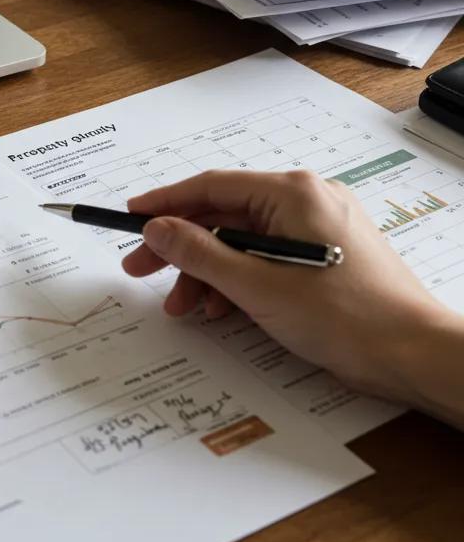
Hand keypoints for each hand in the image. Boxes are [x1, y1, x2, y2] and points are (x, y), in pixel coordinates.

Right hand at [121, 169, 463, 422]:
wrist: (411, 354)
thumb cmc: (346, 316)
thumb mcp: (256, 285)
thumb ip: (199, 252)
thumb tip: (156, 228)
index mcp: (291, 193)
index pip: (211, 187)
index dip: (164, 203)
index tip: (130, 217)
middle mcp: (304, 201)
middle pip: (223, 216)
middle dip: (181, 248)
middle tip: (140, 269)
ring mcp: (315, 229)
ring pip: (241, 242)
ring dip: (207, 273)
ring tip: (186, 307)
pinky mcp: (321, 256)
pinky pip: (264, 258)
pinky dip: (238, 282)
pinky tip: (220, 309)